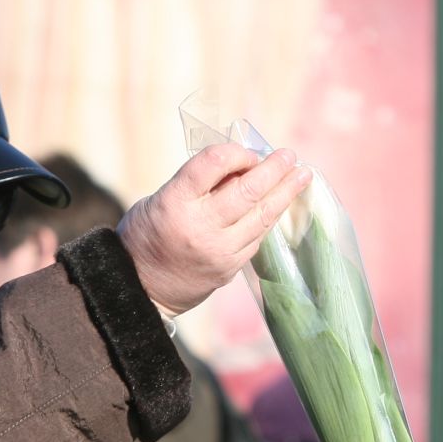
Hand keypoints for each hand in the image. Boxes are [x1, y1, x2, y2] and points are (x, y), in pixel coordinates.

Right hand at [117, 143, 311, 314]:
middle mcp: (199, 226)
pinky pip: (257, 238)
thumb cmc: (148, 235)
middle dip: (273, 170)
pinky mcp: (228, 268)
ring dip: (284, 193)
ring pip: (260, 216)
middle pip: (246, 190)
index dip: (236, 153)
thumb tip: (242, 166)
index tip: (247, 152)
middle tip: (289, 156)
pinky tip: (280, 205)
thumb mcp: (161, 198)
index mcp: (175, 201)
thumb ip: (198, 184)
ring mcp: (217, 250)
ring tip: (302, 176)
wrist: (141, 289)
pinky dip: (270, 218)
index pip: (213, 163)